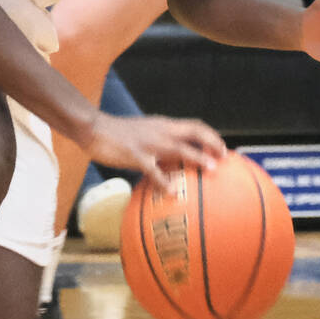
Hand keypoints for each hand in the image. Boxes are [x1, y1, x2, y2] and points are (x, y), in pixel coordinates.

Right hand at [82, 113, 225, 179]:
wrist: (94, 128)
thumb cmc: (118, 134)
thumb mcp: (144, 133)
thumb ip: (160, 143)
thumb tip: (174, 161)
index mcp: (163, 125)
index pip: (194, 125)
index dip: (211, 135)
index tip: (223, 148)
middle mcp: (161, 130)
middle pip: (194, 131)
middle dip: (213, 142)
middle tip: (225, 157)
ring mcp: (149, 142)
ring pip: (180, 148)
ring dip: (198, 158)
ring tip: (212, 170)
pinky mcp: (135, 154)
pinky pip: (153, 169)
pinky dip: (163, 181)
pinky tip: (171, 192)